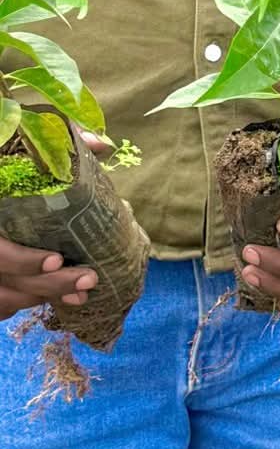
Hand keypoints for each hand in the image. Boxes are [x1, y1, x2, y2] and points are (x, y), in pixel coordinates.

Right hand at [0, 125, 114, 318]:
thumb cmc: (5, 167)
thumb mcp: (15, 150)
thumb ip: (55, 145)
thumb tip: (100, 145)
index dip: (24, 260)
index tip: (57, 258)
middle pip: (5, 278)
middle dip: (49, 284)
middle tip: (88, 280)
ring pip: (1, 297)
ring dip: (40, 297)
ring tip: (80, 295)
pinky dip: (20, 302)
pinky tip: (49, 298)